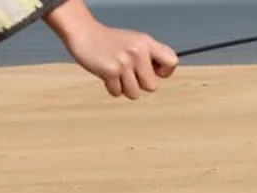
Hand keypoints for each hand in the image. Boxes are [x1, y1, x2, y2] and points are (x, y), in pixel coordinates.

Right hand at [44, 0, 177, 98]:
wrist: (84, 33)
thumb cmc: (111, 42)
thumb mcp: (136, 42)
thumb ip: (150, 56)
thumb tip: (162, 76)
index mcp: (147, 43)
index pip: (172, 62)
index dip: (165, 72)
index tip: (153, 70)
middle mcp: (138, 52)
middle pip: (152, 86)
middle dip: (141, 84)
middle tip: (130, 73)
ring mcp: (124, 62)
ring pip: (135, 94)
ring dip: (125, 88)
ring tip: (118, 74)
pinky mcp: (110, 71)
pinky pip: (117, 93)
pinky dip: (112, 88)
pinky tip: (107, 74)